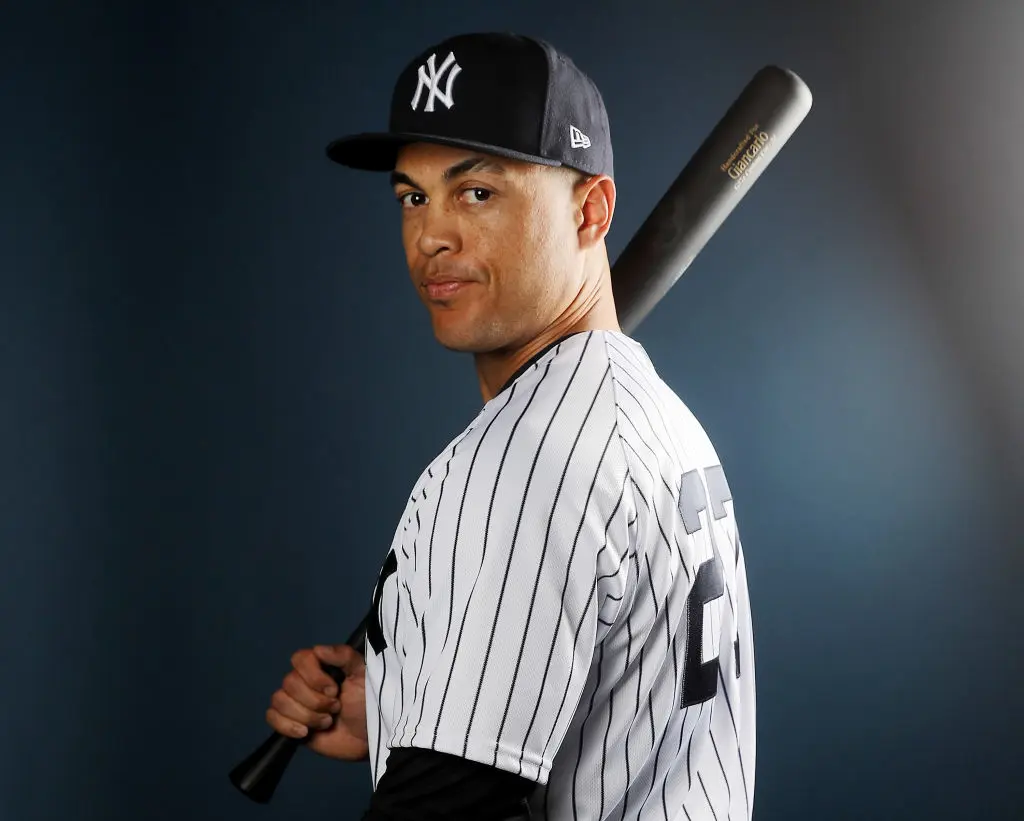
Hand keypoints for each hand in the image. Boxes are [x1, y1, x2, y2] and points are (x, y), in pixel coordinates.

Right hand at [265, 644, 368, 761]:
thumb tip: (317, 649)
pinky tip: (305, 732)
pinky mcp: (289, 723)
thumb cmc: (367, 702)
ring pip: (280, 701)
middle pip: (289, 683)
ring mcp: (295, 702)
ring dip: (307, 715)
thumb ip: (343, 656)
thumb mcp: (363, 674)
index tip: (333, 689)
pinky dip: (287, 725)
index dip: (313, 675)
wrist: (367, 737)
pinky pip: (271, 717)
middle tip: (336, 708)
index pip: (299, 658)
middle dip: (315, 701)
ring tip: (327, 722)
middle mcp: (303, 681)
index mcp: (319, 666)